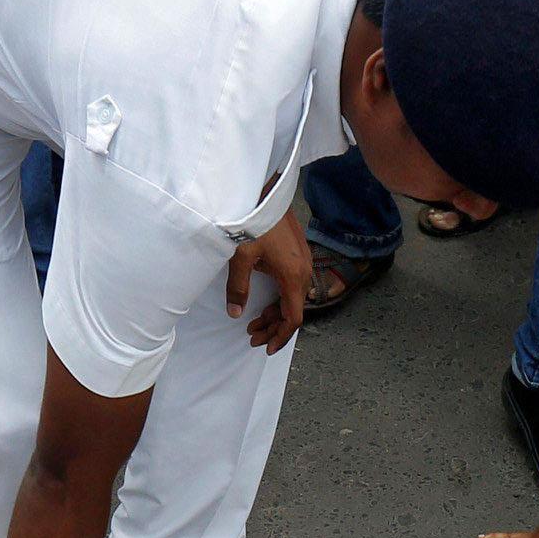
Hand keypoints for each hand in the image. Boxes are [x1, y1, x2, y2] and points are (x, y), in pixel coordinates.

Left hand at [226, 210, 312, 353]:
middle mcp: (303, 271)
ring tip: (254, 322)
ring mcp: (303, 261)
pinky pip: (292, 284)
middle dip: (273, 327)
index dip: (280, 336)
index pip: (292, 318)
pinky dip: (279, 297)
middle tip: (252, 336)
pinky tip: (264, 300)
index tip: (266, 347)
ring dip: (275, 312)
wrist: (265, 190)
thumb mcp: (240, 257)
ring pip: (293, 297)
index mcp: (292, 276)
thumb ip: (238, 287)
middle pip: (292, 310)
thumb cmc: (253, 221)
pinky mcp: (297, 252)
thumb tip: (235, 313)